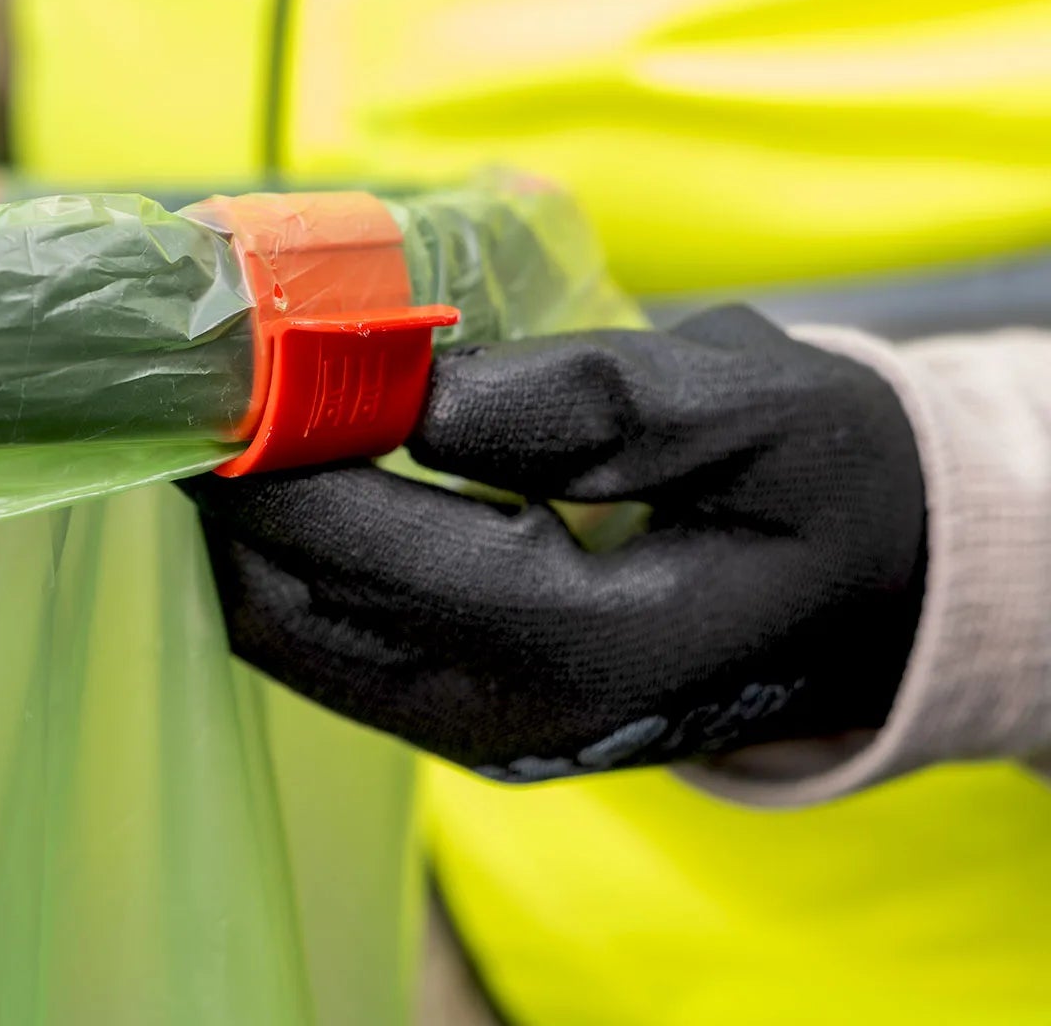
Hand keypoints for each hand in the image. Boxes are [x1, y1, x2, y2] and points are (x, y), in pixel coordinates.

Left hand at [180, 306, 926, 781]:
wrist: (877, 601)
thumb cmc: (828, 487)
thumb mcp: (759, 408)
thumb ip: (592, 401)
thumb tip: (419, 391)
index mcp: (581, 645)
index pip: (365, 550)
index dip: (275, 451)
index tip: (227, 352)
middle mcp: (502, 715)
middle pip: (288, 603)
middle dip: (233, 484)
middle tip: (206, 368)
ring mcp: (470, 730)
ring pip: (282, 635)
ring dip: (242, 524)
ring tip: (237, 406)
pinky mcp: (454, 714)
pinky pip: (319, 646)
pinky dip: (282, 558)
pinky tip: (290, 470)